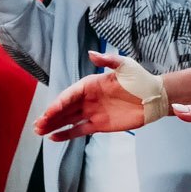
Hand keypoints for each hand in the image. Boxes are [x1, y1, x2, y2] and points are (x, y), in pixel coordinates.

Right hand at [34, 51, 170, 138]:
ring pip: (68, 120)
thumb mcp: (125, 66)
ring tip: (39, 131)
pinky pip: (79, 130)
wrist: (154, 97)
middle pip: (64, 109)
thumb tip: (91, 53)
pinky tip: (53, 138)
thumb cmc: (139, 79)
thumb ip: (107, 61)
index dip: (58, 104)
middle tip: (37, 125)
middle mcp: (88, 99)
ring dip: (53, 125)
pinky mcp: (98, 125)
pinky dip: (66, 134)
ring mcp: (92, 112)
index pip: (70, 95)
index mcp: (90, 84)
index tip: (49, 113)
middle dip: (50, 117)